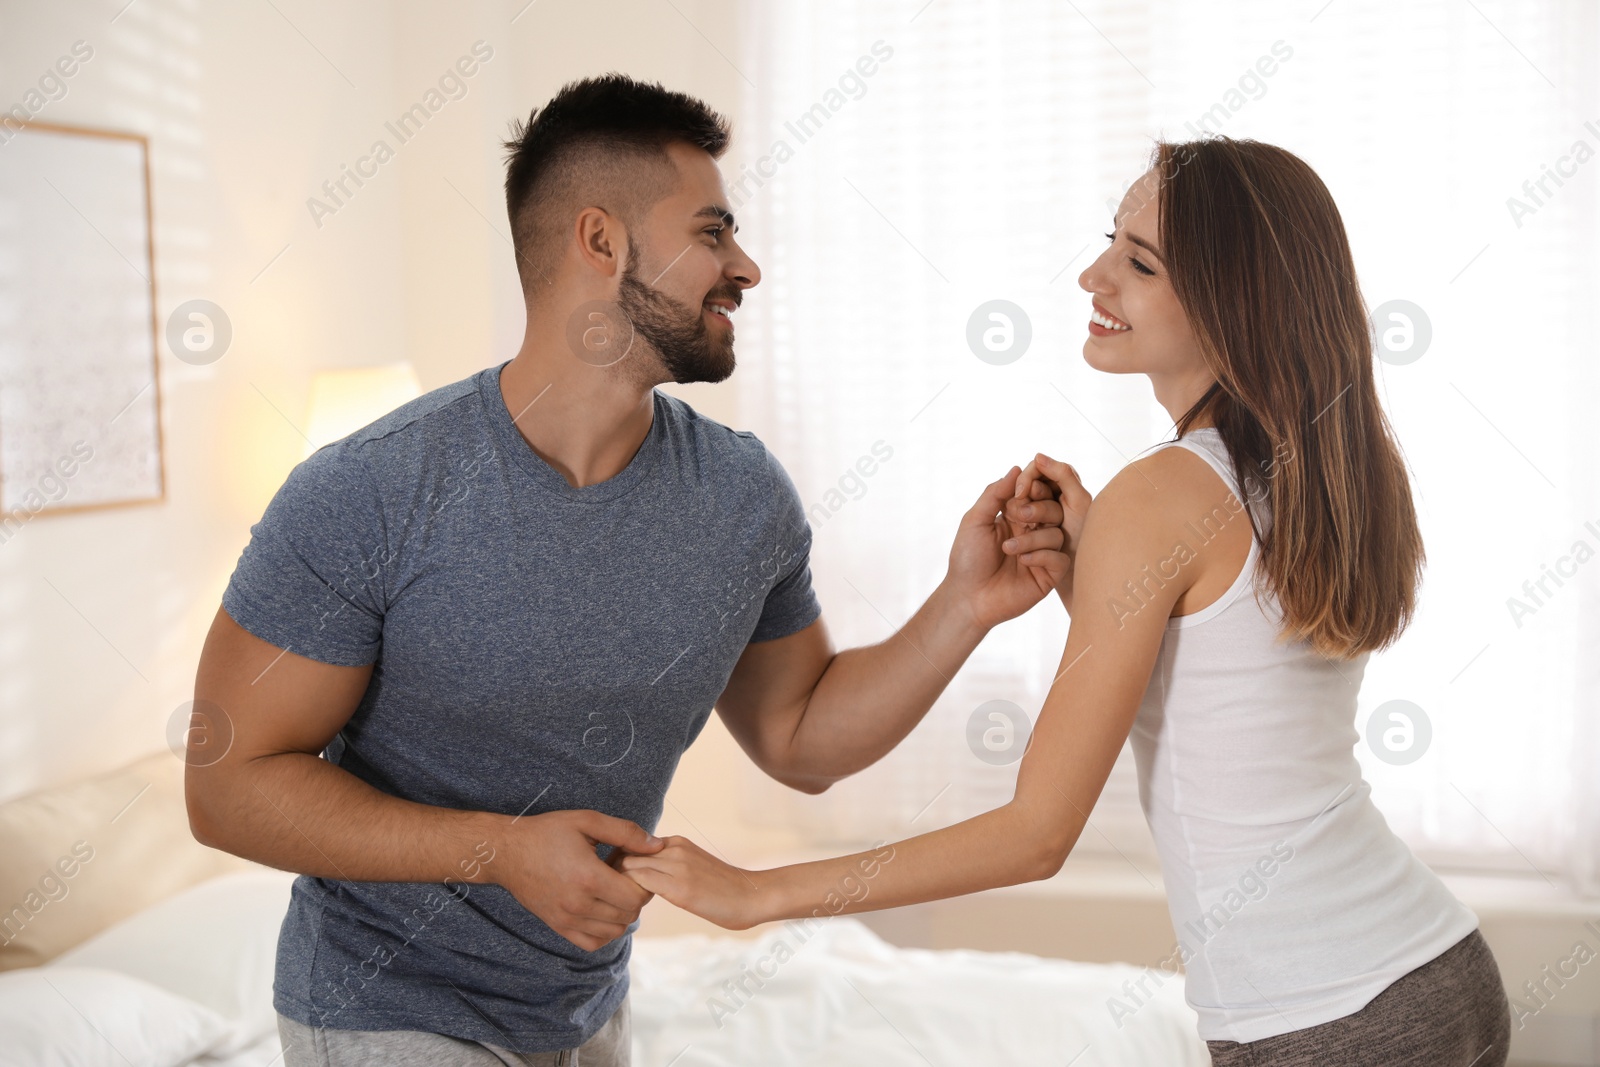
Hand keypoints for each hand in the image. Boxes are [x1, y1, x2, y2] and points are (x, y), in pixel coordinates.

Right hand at [491, 809, 663, 951]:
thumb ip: (625, 832)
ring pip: (614, 931)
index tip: (631, 867)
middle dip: (634, 896)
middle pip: (628, 915)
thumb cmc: (547, 833)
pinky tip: (601, 909)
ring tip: (611, 891)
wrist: (507, 852)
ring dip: (622, 914)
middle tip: (622, 876)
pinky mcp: (558, 927)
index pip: (636, 897)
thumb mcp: (587, 821)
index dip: (643, 883)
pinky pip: (593, 943)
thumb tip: (657, 845)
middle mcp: (578, 905)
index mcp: (588, 878)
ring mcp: (567, 920)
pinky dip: (605, 931)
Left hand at [617, 835, 767, 930]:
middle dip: (608, 873)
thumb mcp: (693, 866)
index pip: (630, 846)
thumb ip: (670, 866)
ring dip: (616, 885)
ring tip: (616, 904)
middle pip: (624, 853)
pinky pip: (640, 884)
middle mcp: (673, 848)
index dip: (616, 864)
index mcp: (676, 842)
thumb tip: (645, 878)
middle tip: (605, 895)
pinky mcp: (679, 888)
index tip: (611, 883)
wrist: (753, 895)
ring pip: (628, 867)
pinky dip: (629, 895)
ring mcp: (677, 866)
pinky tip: (632, 909)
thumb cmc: (724, 888)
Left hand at [945, 467, 1071, 630]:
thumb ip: (995, 494)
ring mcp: (1042, 554)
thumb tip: (1017, 468)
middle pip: (1054, 510)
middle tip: (1018, 517)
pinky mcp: (1048, 575)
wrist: (968, 597)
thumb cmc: (967, 559)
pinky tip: (1022, 561)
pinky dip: (1042, 555)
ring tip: (1008, 549)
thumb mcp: (975, 520)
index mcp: (1017, 518)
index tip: (1021, 493)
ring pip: (1056, 534)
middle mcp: (1033, 533)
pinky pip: (1060, 558)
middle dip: (1038, 510)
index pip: (1037, 495)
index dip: (1033, 490)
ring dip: (1033, 538)